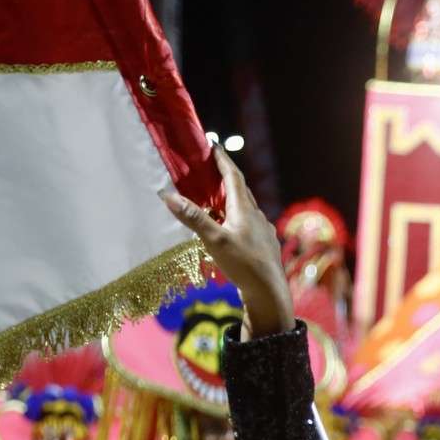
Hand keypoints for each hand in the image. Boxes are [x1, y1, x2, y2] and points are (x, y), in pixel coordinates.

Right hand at [160, 147, 294, 340]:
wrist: (270, 294)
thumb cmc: (244, 265)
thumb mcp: (215, 240)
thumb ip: (194, 218)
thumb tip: (169, 195)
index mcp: (245, 210)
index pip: (233, 176)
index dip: (223, 160)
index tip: (214, 145)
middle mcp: (257, 216)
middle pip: (240, 191)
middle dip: (224, 178)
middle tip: (210, 169)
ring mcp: (262, 232)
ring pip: (244, 209)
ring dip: (229, 200)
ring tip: (214, 199)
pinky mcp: (262, 247)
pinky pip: (247, 225)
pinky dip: (234, 220)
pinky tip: (228, 228)